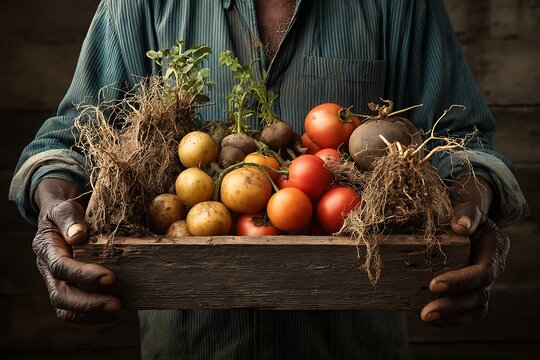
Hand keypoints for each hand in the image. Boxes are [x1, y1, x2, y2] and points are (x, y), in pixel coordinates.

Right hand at [33, 178, 122, 323]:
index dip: (84, 275)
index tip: (111, 277)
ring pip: (65, 309)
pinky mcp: (67, 290)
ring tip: (120, 309)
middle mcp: (47, 270)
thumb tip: (78, 235)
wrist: (61, 220)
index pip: (61, 267)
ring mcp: (55, 283)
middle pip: (60, 295)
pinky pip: (75, 312)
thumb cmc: (66, 214)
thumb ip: (70, 219)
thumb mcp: (65, 208)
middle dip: (89, 303)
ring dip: (92, 314)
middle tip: (117, 304)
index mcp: (46, 249)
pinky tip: (117, 311)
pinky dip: (94, 315)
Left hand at [420, 177, 509, 325]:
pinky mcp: (472, 292)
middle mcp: (493, 269)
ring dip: (450, 316)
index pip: (482, 273)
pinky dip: (451, 319)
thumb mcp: (467, 208)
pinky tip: (430, 320)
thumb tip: (460, 226)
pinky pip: (467, 312)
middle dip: (452, 305)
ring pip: (474, 308)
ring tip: (425, 318)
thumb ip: (466, 213)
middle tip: (426, 312)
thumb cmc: (464, 214)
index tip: (434, 285)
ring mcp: (484, 283)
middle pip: (478, 295)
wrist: (465, 221)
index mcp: (494, 250)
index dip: (460, 282)